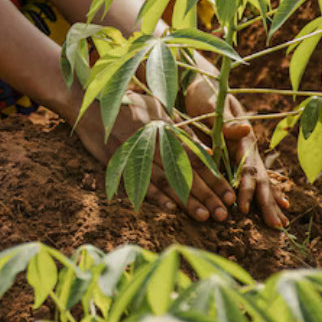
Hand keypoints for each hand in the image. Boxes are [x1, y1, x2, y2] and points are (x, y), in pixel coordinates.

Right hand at [72, 91, 236, 221]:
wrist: (92, 106)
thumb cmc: (128, 105)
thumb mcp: (158, 109)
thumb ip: (180, 130)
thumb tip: (206, 151)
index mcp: (168, 129)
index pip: (196, 158)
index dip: (214, 177)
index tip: (229, 194)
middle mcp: (156, 142)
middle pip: (186, 172)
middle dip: (207, 194)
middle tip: (223, 214)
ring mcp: (137, 152)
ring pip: (167, 180)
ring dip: (186, 200)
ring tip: (204, 216)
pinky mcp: (120, 161)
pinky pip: (139, 180)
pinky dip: (155, 195)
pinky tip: (170, 208)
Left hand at [184, 73, 289, 227]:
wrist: (206, 86)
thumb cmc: (206, 94)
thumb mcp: (214, 105)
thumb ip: (228, 120)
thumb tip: (248, 129)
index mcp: (242, 138)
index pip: (247, 168)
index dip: (247, 189)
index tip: (245, 208)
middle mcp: (248, 147)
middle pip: (260, 178)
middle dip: (267, 203)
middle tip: (276, 226)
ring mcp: (246, 152)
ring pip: (262, 180)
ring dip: (271, 202)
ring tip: (281, 224)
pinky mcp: (240, 155)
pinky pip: (255, 177)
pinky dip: (266, 192)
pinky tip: (279, 205)